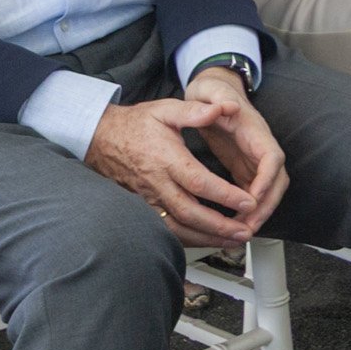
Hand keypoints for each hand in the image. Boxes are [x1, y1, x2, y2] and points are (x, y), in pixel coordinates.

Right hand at [85, 93, 267, 248]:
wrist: (102, 139)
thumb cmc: (136, 124)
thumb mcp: (165, 109)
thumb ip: (194, 111)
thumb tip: (223, 108)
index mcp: (167, 159)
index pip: (198, 182)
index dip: (224, 195)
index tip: (248, 202)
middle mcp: (157, 183)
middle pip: (190, 212)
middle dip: (220, 226)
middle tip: (245, 231)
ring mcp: (149, 199)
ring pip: (178, 227)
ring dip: (207, 238)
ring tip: (233, 241)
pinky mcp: (144, 208)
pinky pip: (167, 229)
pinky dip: (189, 239)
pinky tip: (208, 240)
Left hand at [183, 67, 289, 232]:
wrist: (212, 90)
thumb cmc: (211, 91)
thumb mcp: (210, 90)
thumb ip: (217, 98)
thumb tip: (228, 106)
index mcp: (254, 130)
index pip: (271, 157)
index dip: (267, 180)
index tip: (253, 198)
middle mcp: (259, 147)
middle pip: (277, 180)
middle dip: (267, 205)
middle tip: (248, 226)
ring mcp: (253, 159)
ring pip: (268, 191)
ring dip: (259, 213)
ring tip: (241, 232)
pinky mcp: (244, 168)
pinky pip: (252, 194)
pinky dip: (247, 211)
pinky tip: (233, 225)